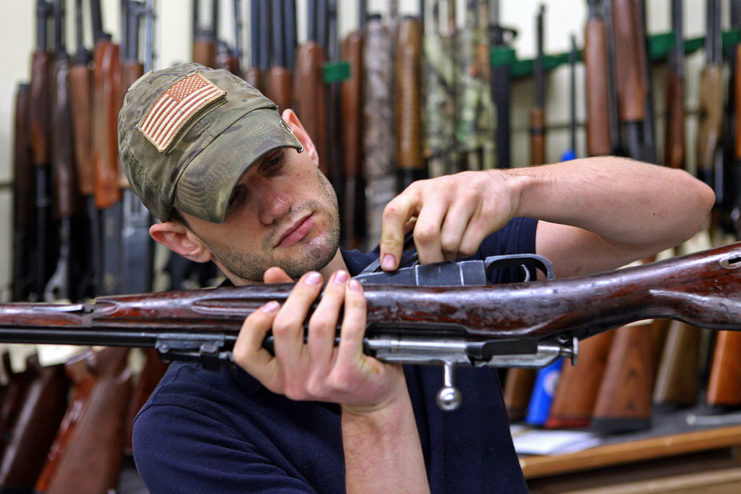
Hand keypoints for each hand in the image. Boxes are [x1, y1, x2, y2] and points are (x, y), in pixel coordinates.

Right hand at [232, 270, 406, 411]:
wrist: (374, 395)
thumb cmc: (336, 363)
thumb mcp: (307, 343)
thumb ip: (288, 307)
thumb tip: (271, 274)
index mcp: (276, 377)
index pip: (245, 353)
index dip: (254, 323)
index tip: (273, 302)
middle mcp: (294, 383)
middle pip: (285, 327)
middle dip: (300, 294)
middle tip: (314, 278)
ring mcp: (321, 382)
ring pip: (320, 325)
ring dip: (332, 293)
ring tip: (339, 279)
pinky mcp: (349, 376)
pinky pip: (350, 331)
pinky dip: (354, 304)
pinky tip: (355, 290)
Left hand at [379, 171, 518, 268]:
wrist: (497, 186)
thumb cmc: (454, 200)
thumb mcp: (427, 203)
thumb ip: (409, 224)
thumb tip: (390, 257)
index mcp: (417, 191)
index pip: (394, 213)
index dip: (389, 241)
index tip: (389, 266)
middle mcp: (438, 191)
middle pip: (425, 234)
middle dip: (427, 258)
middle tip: (429, 267)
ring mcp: (464, 199)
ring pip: (448, 243)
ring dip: (448, 254)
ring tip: (451, 247)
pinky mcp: (485, 212)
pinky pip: (468, 246)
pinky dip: (464, 252)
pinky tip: (467, 240)